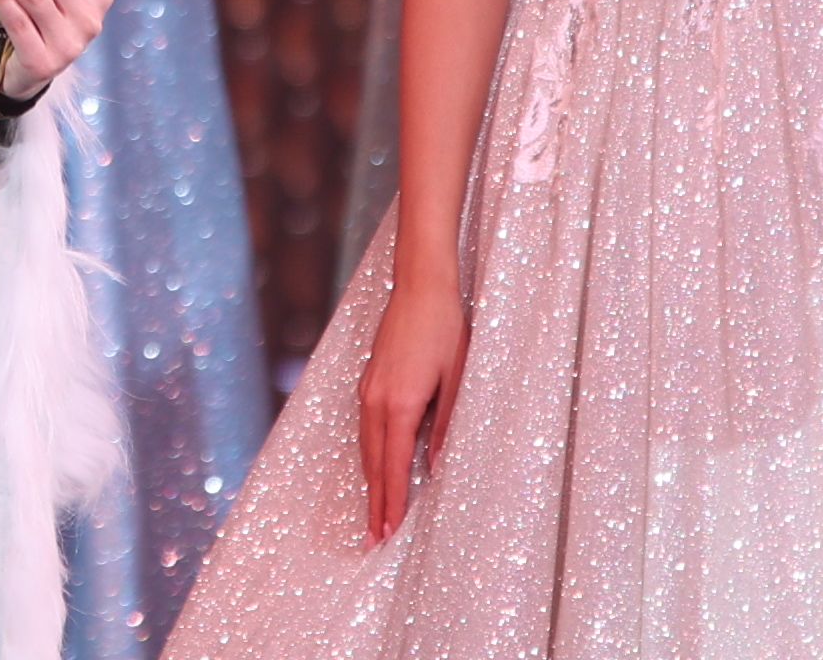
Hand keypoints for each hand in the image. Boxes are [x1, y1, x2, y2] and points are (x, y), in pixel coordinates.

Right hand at [357, 274, 465, 543]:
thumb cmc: (445, 329)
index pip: (394, 465)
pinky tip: (377, 465)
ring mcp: (368, 389)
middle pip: (373, 463)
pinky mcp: (369, 380)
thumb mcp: (457, 379)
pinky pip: (365, 428)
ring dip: (371, 480)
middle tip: (374, 537)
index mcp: (400, 403)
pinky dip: (370, 455)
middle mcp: (376, 400)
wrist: (420, 286)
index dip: (391, 501)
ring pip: (366, 447)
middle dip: (375, 501)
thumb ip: (446, 424)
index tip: (387, 530)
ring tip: (375, 511)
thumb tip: (438, 463)